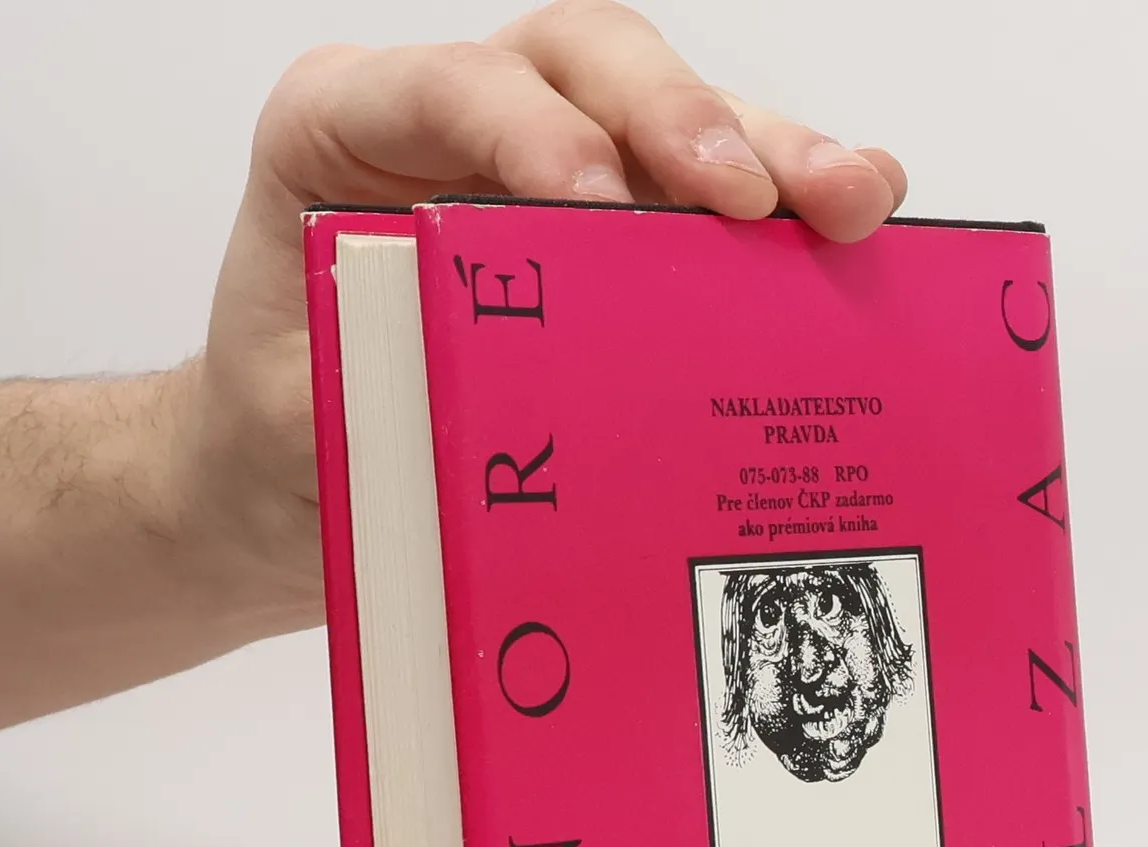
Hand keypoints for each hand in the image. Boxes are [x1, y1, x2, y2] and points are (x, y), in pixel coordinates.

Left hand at [180, 1, 908, 623]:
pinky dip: (791, 217)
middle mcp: (467, 123)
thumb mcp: (295, 416)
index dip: (526, 127)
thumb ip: (376, 385)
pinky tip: (860, 232)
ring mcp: (561, 171)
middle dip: (680, 121)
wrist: (296, 480)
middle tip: (747, 199)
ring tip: (853, 204)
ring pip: (676, 121)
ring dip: (775, 157)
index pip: (446, 86)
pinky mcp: (628, 240)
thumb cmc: (287, 429)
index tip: (592, 200)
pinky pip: (716, 204)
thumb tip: (494, 392)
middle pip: (589, 66)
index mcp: (349, 131)